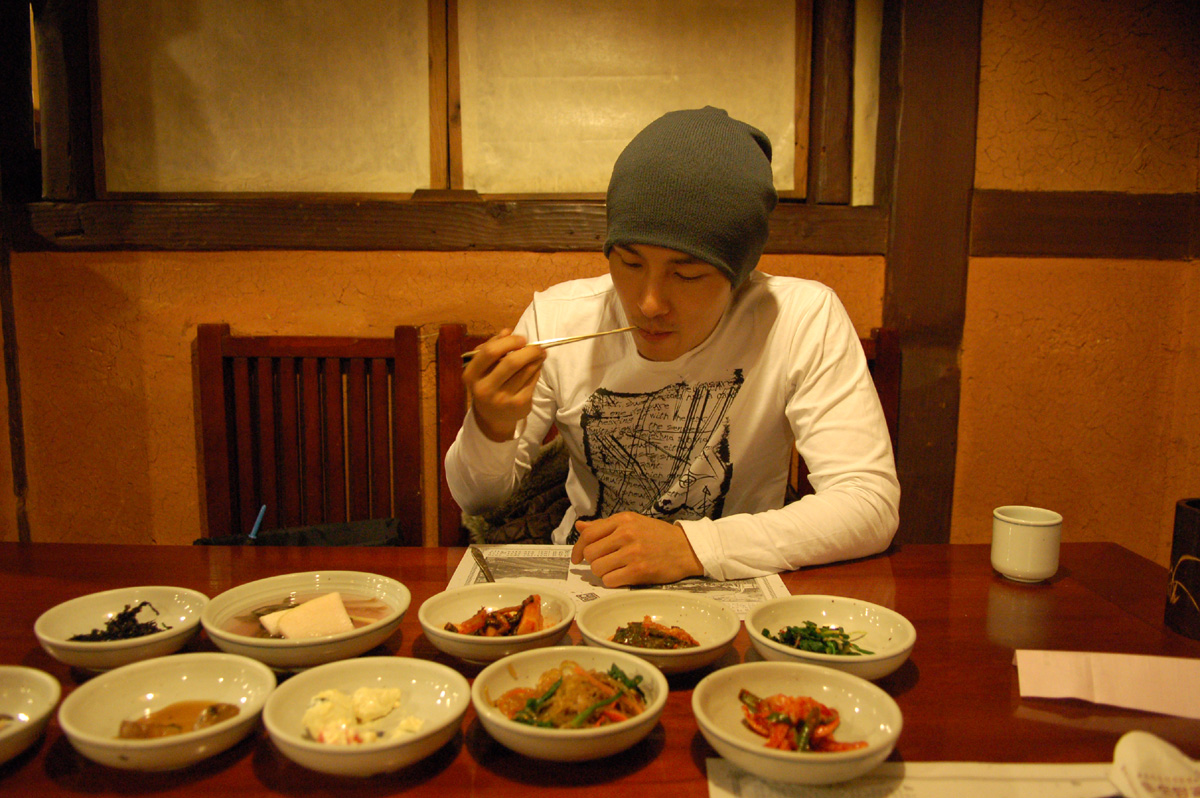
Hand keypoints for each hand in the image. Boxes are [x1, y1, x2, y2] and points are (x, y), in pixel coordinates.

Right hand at [463, 329, 546, 441]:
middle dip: (529, 350)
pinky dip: (536, 372)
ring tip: (539, 355)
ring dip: (536, 360)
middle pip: (511, 362)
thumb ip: (493, 346)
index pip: (490, 352)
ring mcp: (502, 399)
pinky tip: (535, 369)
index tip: (522, 339)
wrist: (492, 417)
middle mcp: (484, 389)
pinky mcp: (518, 405)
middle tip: (538, 346)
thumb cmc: (488, 383)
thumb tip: (507, 331)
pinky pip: (532, 382)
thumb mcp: (483, 366)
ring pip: (526, 371)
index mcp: (471, 375)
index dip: (509, 342)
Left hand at [570, 512, 703, 586]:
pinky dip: (613, 581)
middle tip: (605, 564)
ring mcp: (633, 552)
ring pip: (598, 569)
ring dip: (603, 573)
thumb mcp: (632, 523)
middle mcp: (626, 533)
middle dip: (593, 562)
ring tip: (616, 570)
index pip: (588, 534)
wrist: (687, 548)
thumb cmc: (658, 536)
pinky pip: (610, 581)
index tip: (577, 559)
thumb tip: (579, 526)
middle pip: (590, 554)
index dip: (578, 549)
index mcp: (622, 519)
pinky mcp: (639, 571)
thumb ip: (604, 526)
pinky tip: (623, 577)